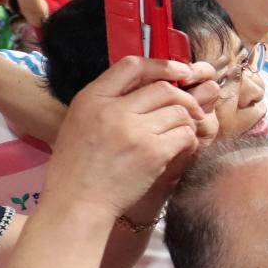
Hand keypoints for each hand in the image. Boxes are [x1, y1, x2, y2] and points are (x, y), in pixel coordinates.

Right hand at [46, 56, 216, 219]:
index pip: (132, 65)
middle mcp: (113, 110)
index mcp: (91, 98)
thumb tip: (146, 86)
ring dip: (187, 120)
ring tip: (183, 131)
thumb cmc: (78, 166)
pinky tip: (182, 147)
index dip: (162, 65)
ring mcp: (134, 131)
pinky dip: (189, 139)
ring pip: (179, 111)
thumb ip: (108, 101)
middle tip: (190, 110)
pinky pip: (185, 134)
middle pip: (164, 88)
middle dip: (183, 97)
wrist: (77, 202)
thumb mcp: (80, 121)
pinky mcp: (153, 152)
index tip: (179, 72)